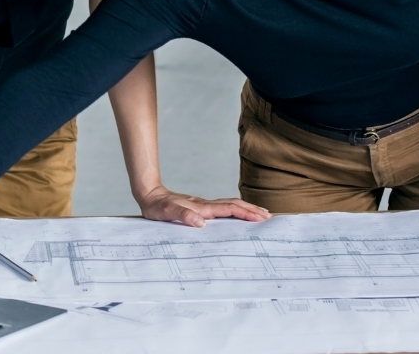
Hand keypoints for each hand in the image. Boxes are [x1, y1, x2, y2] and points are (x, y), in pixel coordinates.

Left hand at [137, 186, 270, 227]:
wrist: (150, 196)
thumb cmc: (158, 207)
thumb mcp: (167, 212)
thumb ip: (182, 215)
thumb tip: (201, 222)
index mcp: (202, 207)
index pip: (228, 209)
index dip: (245, 213)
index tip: (260, 217)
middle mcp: (206, 205)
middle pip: (234, 205)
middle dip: (252, 210)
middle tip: (268, 216)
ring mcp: (204, 205)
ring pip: (230, 205)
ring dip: (246, 209)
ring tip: (261, 214)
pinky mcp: (201, 208)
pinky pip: (224, 208)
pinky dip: (236, 210)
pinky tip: (238, 214)